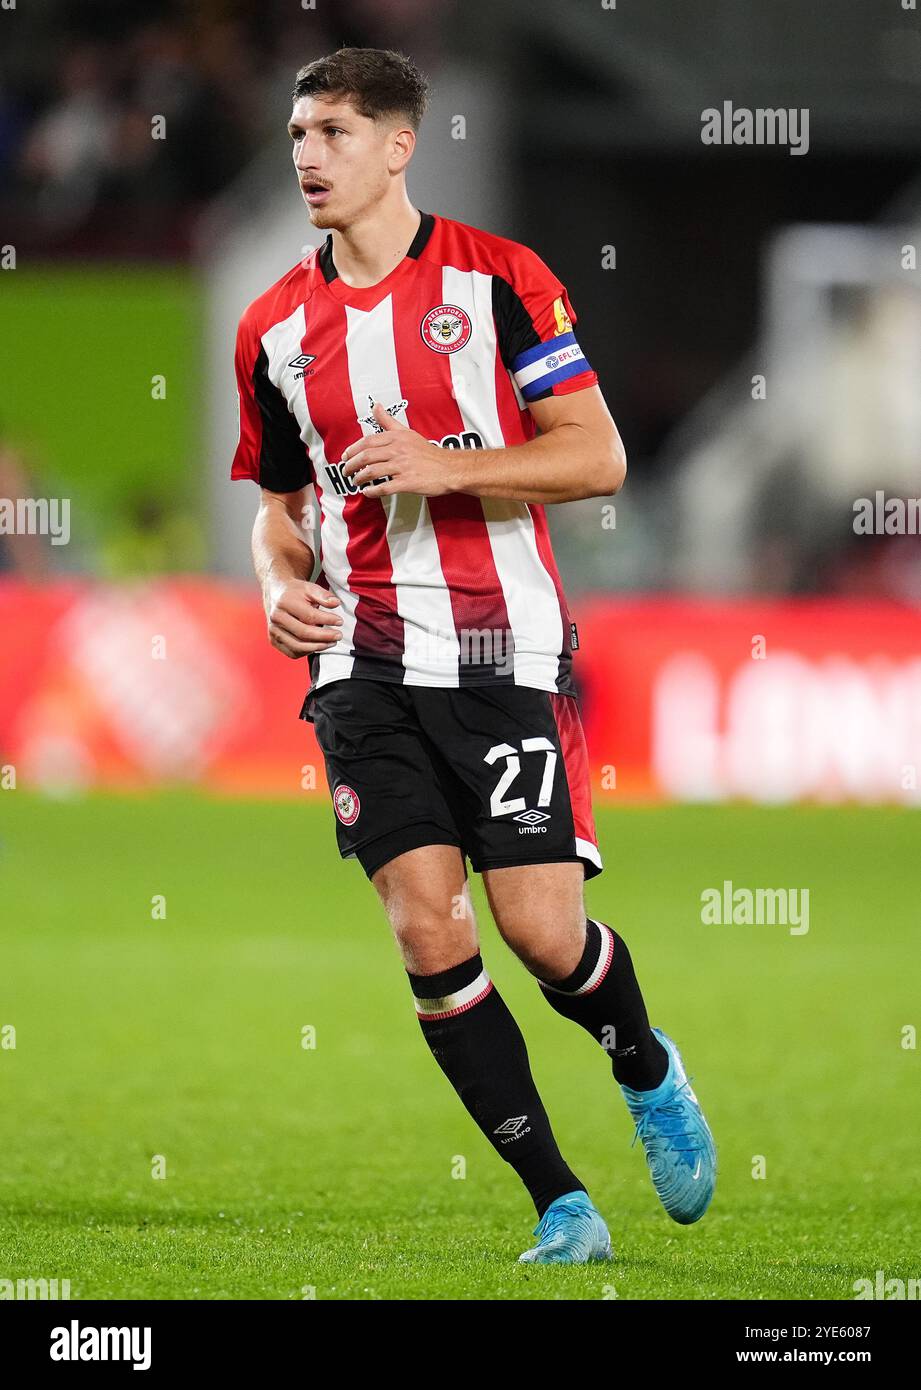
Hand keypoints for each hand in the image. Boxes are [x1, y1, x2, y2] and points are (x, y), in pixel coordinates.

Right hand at [264, 578, 341, 658]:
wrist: (275, 594)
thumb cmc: (294, 592)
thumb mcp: (309, 588)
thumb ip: (323, 595)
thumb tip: (336, 603)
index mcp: (284, 602)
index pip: (309, 616)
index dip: (327, 620)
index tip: (340, 621)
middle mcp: (276, 618)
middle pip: (303, 633)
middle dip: (324, 637)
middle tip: (338, 635)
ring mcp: (273, 631)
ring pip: (298, 646)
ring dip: (318, 647)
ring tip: (332, 642)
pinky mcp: (273, 640)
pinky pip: (292, 652)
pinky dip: (307, 652)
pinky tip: (318, 645)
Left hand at [341, 402, 456, 496]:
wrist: (449, 469)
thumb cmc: (428, 453)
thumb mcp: (408, 432)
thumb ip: (389, 421)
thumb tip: (376, 406)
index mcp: (396, 438)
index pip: (367, 442)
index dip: (352, 450)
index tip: (345, 456)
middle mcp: (398, 450)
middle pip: (366, 456)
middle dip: (351, 465)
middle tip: (345, 471)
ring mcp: (402, 467)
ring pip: (372, 472)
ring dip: (359, 478)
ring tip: (355, 482)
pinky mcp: (407, 482)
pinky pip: (384, 487)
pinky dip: (372, 491)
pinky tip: (367, 492)